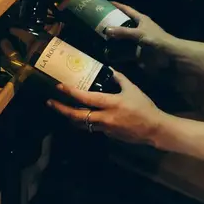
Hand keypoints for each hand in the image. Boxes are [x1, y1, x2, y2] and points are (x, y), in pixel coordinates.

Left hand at [48, 71, 162, 145]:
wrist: (153, 129)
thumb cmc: (143, 106)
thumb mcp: (132, 89)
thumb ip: (120, 78)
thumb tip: (109, 69)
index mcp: (110, 103)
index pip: (85, 98)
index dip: (70, 92)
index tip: (59, 86)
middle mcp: (104, 117)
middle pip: (77, 116)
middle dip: (61, 109)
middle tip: (50, 102)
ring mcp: (104, 128)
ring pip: (81, 124)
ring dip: (69, 116)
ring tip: (61, 109)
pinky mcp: (107, 134)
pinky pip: (91, 127)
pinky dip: (84, 121)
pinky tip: (81, 115)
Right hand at [106, 2, 175, 59]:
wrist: (168, 54)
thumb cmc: (155, 39)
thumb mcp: (139, 33)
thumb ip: (123, 32)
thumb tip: (106, 30)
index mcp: (141, 19)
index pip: (127, 9)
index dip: (118, 6)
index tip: (107, 3)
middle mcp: (139, 27)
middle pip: (124, 23)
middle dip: (113, 23)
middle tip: (100, 22)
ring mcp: (138, 39)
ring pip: (124, 36)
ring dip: (114, 38)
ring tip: (101, 37)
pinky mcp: (138, 50)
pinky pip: (126, 49)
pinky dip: (118, 51)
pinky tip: (109, 52)